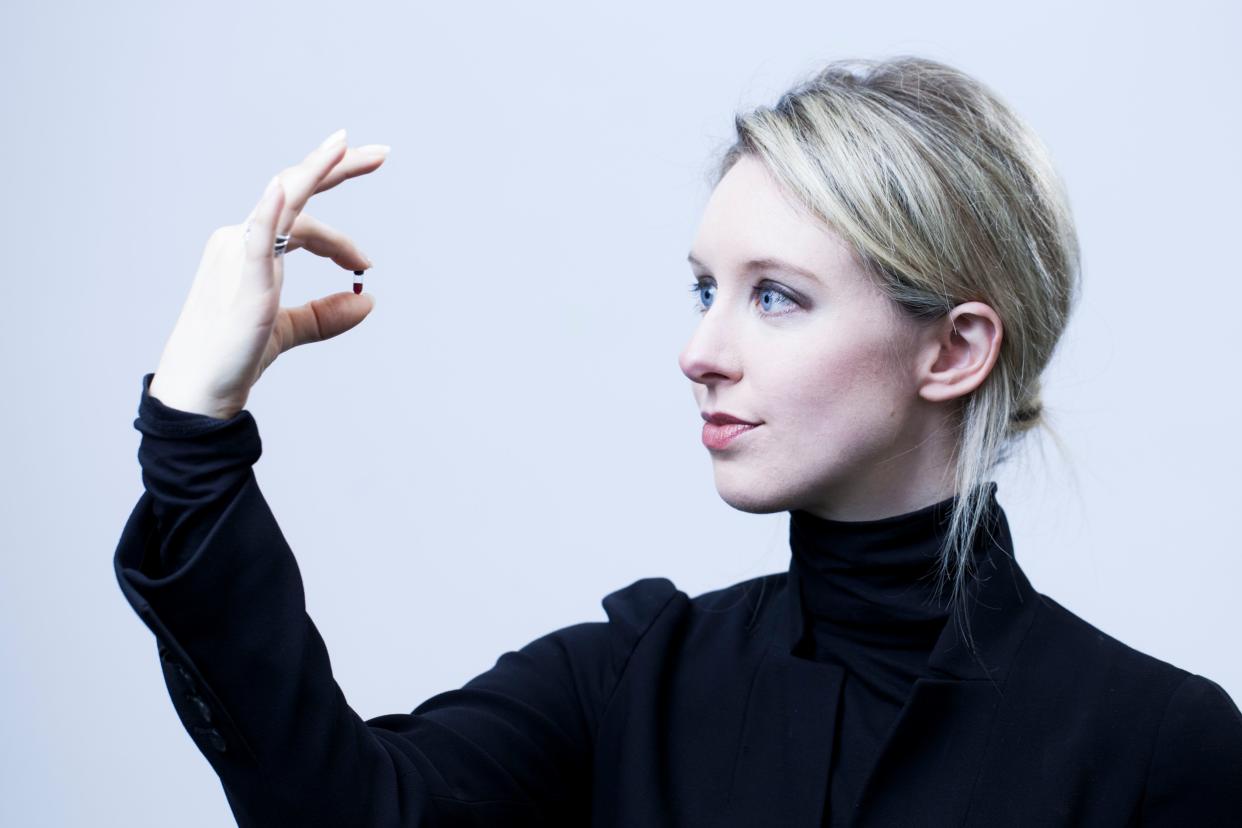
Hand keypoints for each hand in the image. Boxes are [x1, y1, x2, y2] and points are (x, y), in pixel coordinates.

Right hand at [148, 128, 387, 418]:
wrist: (200, 390)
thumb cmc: (234, 357)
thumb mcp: (289, 330)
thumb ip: (326, 314)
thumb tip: (367, 301)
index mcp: (249, 250)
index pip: (302, 224)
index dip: (339, 240)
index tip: (366, 263)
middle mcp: (240, 241)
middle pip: (295, 192)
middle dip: (337, 167)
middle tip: (382, 152)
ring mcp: (239, 256)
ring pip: (283, 201)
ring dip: (316, 171)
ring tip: (346, 146)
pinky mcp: (243, 282)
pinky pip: (258, 239)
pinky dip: (272, 212)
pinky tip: (284, 189)